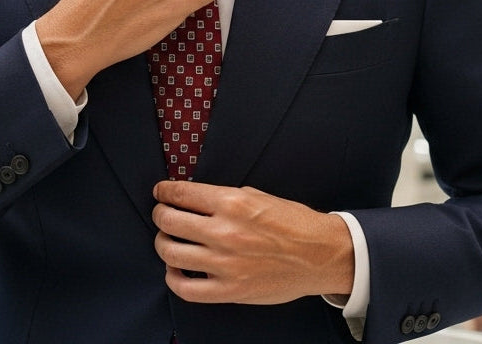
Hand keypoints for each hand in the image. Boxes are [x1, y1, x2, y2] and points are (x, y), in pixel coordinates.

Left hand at [151, 180, 354, 304]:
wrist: (321, 255)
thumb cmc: (294, 223)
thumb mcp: (258, 196)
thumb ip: (223, 198)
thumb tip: (192, 198)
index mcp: (232, 203)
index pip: (181, 194)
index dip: (164, 191)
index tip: (161, 192)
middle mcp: (225, 232)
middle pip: (169, 221)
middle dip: (160, 214)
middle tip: (162, 214)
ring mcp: (225, 264)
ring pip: (171, 253)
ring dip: (162, 243)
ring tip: (167, 240)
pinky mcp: (230, 290)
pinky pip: (186, 288)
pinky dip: (173, 278)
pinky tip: (175, 269)